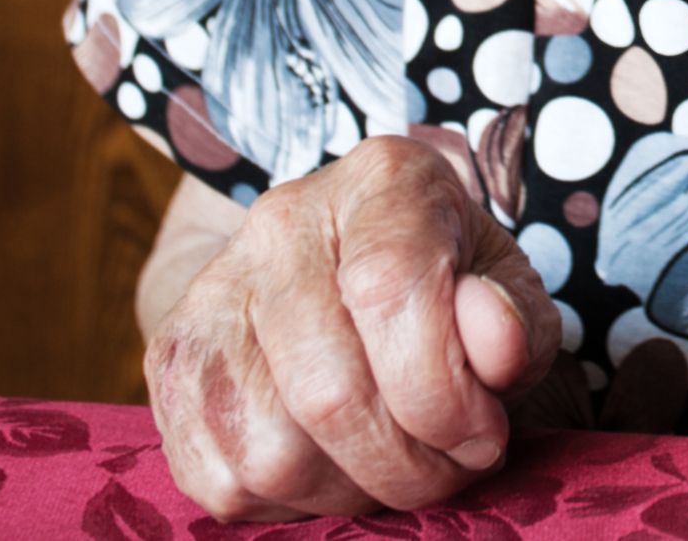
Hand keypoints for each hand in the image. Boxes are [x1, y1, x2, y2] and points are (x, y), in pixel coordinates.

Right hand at [144, 137, 559, 521]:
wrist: (340, 269)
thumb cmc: (444, 284)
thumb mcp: (506, 289)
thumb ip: (518, 320)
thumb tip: (494, 338)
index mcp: (382, 181)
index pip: (391, 289)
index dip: (442, 392)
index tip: (483, 434)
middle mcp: (283, 223)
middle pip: (328, 390)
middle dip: (405, 464)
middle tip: (446, 470)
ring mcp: (212, 291)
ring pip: (270, 451)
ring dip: (348, 491)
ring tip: (393, 468)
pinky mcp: (170, 361)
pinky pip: (221, 480)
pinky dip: (289, 505)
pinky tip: (333, 468)